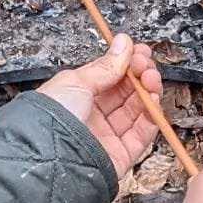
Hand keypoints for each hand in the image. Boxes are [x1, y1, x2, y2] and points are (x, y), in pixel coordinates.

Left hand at [39, 35, 162, 177]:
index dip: (126, 63)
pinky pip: (142, 133)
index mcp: (76, 97)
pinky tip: (153, 99)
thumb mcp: (76, 82)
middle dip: (139, 74)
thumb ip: (105, 66)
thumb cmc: (52, 118)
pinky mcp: (121, 154)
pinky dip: (152, 116)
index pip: (108, 77)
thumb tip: (124, 44)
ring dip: (148, 91)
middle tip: (145, 63)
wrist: (49, 159)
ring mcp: (107, 135)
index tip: (138, 51)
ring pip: (137, 111)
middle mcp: (92, 116)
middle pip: (125, 93)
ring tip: (151, 78)